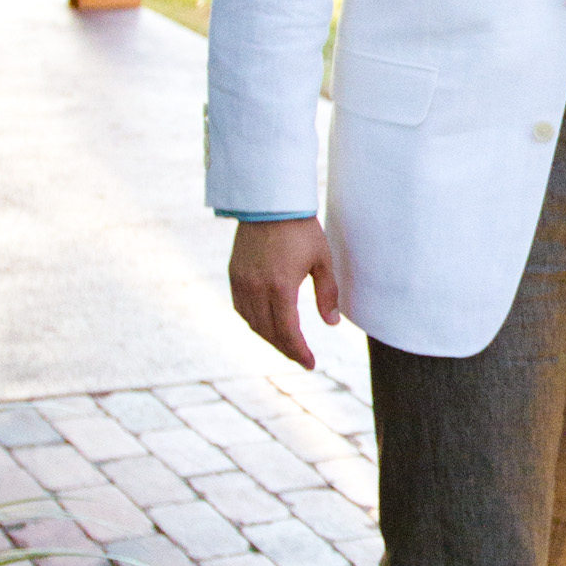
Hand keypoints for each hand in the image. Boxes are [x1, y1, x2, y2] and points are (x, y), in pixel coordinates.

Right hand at [228, 218, 338, 368]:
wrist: (269, 202)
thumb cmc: (301, 229)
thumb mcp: (322, 260)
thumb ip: (327, 294)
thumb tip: (332, 323)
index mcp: (280, 286)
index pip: (287, 331)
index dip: (298, 351)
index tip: (310, 364)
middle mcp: (256, 288)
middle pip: (268, 332)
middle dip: (286, 348)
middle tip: (301, 357)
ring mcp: (242, 282)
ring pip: (252, 322)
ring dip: (269, 337)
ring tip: (287, 343)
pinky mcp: (234, 274)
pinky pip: (240, 308)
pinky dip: (253, 321)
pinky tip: (266, 324)